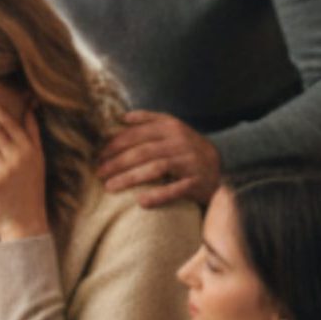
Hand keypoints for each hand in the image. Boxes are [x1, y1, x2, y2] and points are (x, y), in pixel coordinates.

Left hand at [97, 111, 220, 206]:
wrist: (222, 167)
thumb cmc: (187, 149)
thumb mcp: (173, 129)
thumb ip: (150, 120)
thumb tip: (123, 117)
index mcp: (172, 127)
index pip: (138, 134)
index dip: (115, 145)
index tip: (98, 155)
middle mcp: (181, 142)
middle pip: (143, 151)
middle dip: (117, 162)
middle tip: (99, 173)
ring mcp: (190, 162)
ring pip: (155, 168)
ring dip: (130, 178)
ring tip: (110, 187)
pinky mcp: (197, 182)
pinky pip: (175, 190)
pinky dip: (158, 195)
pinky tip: (141, 202)